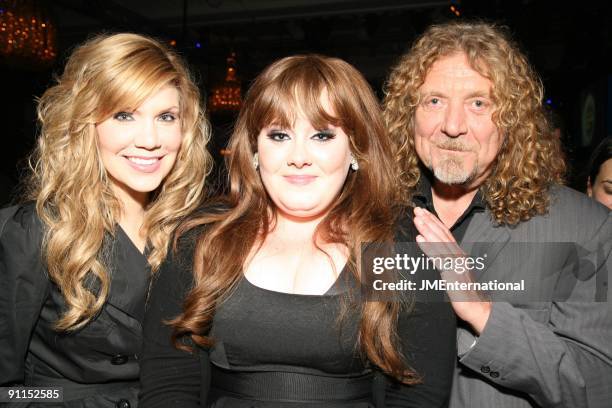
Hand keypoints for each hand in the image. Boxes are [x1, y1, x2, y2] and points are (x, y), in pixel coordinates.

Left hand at [413, 206, 490, 333]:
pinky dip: (428, 247)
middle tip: (417, 209)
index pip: (445, 233)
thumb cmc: (462, 291)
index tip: (423, 212)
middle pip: (442, 234)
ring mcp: (455, 263)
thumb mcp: (453, 271)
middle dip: (429, 220)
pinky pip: (437, 257)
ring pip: (439, 242)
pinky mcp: (451, 273)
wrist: (475, 307)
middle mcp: (458, 255)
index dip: (434, 221)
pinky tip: (419, 239)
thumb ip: (445, 261)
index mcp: (458, 253)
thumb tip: (434, 253)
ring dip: (427, 229)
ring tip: (417, 219)